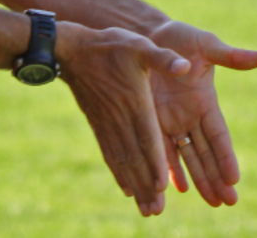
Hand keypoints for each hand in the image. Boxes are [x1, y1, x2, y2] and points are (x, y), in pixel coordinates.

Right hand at [58, 24, 189, 215]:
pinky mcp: (98, 124)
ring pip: (123, 161)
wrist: (72, 50)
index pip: (147, 138)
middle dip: (145, 185)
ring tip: (145, 209)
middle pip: (135, 158)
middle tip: (155, 211)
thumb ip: (162, 58)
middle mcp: (121, 118)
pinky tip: (124, 188)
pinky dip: (118, 173)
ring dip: (134, 185)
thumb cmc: (110, 45)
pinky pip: (110, 154)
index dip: (154, 163)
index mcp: (135, 102)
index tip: (160, 187)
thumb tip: (184, 66)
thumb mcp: (139, 45)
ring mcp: (108, 124)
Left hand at [146, 20, 256, 206]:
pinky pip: (162, 150)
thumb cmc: (180, 37)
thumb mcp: (207, 45)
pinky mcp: (153, 121)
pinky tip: (178, 189)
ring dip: (198, 180)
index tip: (234, 178)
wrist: (149, 34)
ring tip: (211, 202)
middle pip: (206, 154)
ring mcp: (172, 121)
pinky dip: (170, 169)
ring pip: (187, 158)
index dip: (226, 157)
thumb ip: (231, 56)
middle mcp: (191, 116)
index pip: (219, 135)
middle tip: (228, 202)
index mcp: (206, 101)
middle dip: (217, 178)